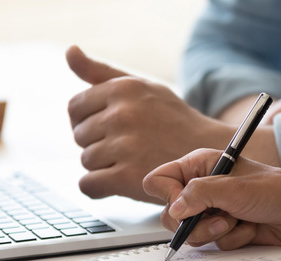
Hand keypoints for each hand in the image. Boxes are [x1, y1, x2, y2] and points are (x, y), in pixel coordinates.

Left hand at [66, 46, 238, 202]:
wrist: (210, 153)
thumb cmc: (173, 121)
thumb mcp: (142, 88)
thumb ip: (101, 73)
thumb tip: (70, 52)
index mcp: (123, 88)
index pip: (75, 108)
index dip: (86, 121)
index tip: (106, 129)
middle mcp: (122, 115)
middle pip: (79, 136)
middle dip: (97, 143)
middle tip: (126, 148)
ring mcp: (124, 147)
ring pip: (85, 161)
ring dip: (102, 166)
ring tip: (129, 162)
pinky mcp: (127, 177)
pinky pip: (89, 185)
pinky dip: (99, 188)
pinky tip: (118, 183)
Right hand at [143, 149, 280, 248]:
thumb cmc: (278, 190)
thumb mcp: (234, 188)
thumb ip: (199, 195)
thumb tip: (174, 210)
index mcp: (199, 166)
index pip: (159, 181)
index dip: (169, 197)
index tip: (187, 205)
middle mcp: (202, 187)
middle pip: (171, 214)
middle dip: (197, 222)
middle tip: (221, 218)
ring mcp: (212, 210)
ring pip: (191, 233)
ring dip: (217, 232)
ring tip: (239, 221)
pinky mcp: (224, 230)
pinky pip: (212, 244)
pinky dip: (233, 239)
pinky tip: (250, 228)